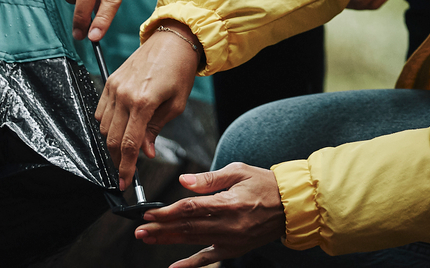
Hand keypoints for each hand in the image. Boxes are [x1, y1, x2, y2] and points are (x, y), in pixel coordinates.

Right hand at [96, 22, 199, 188]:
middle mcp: (124, 95)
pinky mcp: (110, 81)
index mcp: (144, 102)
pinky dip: (107, 124)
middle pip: (112, 139)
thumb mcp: (176, 104)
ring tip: (126, 148)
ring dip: (112, 142)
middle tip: (125, 171)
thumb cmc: (180, 71)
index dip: (126, 168)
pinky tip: (120, 127)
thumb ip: (156, 129)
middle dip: (118, 159)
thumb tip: (145, 152)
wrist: (173, 40)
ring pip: (104, 127)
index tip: (125, 183)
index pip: (129, 144)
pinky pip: (101, 111)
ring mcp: (114, 87)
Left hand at [134, 163, 285, 266]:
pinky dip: (191, 264)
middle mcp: (228, 224)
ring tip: (148, 238)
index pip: (190, 208)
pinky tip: (175, 267)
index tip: (150, 212)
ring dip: (168, 241)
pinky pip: (209, 258)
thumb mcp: (238, 171)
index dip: (167, 211)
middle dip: (160, 228)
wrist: (290, 206)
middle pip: (187, 227)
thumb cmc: (264, 184)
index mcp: (228, 202)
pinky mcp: (234, 249)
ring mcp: (230, 239)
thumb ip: (209, 179)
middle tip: (139, 229)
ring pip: (193, 241)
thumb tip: (184, 181)